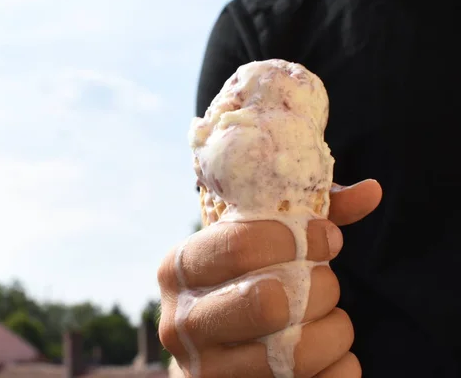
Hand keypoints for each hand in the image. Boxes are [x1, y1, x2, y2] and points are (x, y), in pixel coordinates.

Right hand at [158, 179, 381, 377]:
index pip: (241, 246)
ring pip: (300, 352)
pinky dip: (340, 367)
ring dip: (336, 329)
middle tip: (325, 282)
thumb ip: (307, 216)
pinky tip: (326, 354)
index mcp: (179, 268)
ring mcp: (206, 371)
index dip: (299, 238)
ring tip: (329, 318)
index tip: (328, 237)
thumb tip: (371, 192)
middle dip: (319, 286)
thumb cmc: (242, 282)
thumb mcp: (257, 243)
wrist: (214, 349)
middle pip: (270, 302)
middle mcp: (182, 322)